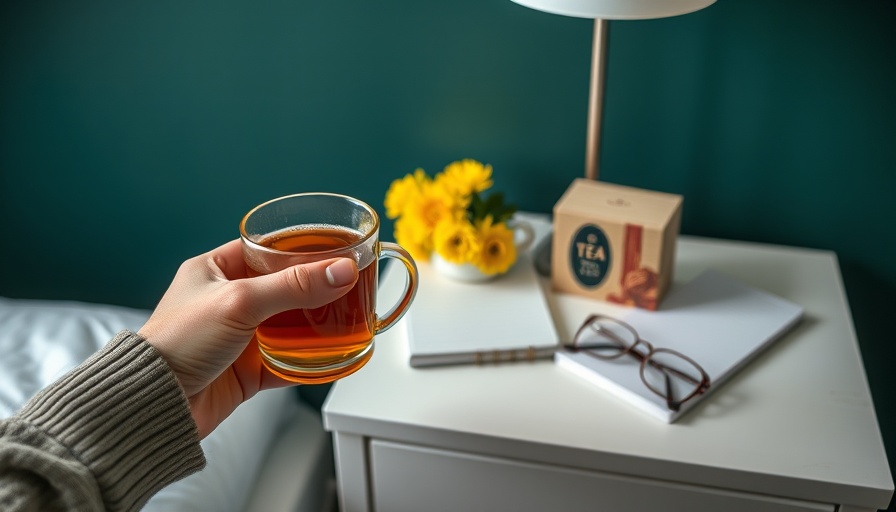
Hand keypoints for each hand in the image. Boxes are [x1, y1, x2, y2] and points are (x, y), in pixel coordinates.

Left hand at [138, 239, 358, 437]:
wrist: (156, 403)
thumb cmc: (175, 344)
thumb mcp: (239, 302)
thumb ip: (293, 286)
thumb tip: (339, 271)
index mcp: (213, 271)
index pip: (263, 250)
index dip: (296, 248)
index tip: (329, 249)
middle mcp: (226, 302)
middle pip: (282, 288)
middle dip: (313, 289)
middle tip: (345, 284)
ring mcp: (237, 337)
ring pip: (287, 325)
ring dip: (314, 325)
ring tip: (344, 318)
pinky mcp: (245, 370)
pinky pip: (286, 362)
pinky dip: (308, 361)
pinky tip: (329, 358)